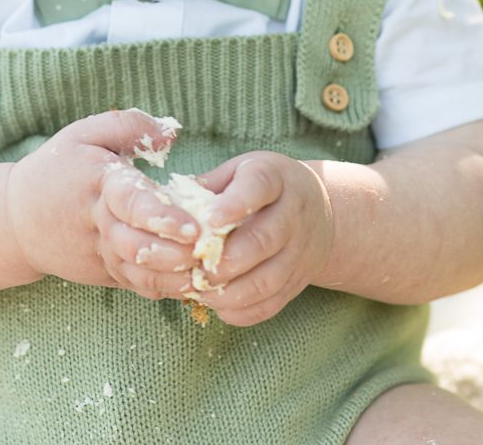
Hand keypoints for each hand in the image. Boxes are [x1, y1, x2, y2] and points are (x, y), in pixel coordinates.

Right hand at [4, 110, 197, 297]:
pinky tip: (194, 286)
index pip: (129, 202)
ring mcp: (99, 253)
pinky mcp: (103, 272)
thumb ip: (128, 126)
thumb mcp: (85, 134)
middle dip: (172, 252)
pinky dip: (163, 288)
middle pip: (135, 243)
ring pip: (136, 271)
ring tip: (206, 271)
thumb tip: (170, 133)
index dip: (160, 216)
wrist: (15, 220)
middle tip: (207, 252)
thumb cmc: (58, 169)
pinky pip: (134, 283)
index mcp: (99, 184)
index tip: (192, 226)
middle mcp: (98, 223)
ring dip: (171, 275)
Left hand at [186, 151, 335, 326]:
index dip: (234, 204)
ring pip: (266, 280)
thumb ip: (204, 188)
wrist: (321, 213)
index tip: (208, 221)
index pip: (258, 187)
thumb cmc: (264, 190)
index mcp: (274, 178)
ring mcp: (299, 251)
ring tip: (199, 291)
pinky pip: (270, 304)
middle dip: (223, 260)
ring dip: (228, 292)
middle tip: (194, 268)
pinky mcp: (297, 282)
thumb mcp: (239, 172)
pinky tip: (218, 304)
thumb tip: (161, 207)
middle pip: (262, 240)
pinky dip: (240, 311)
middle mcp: (293, 214)